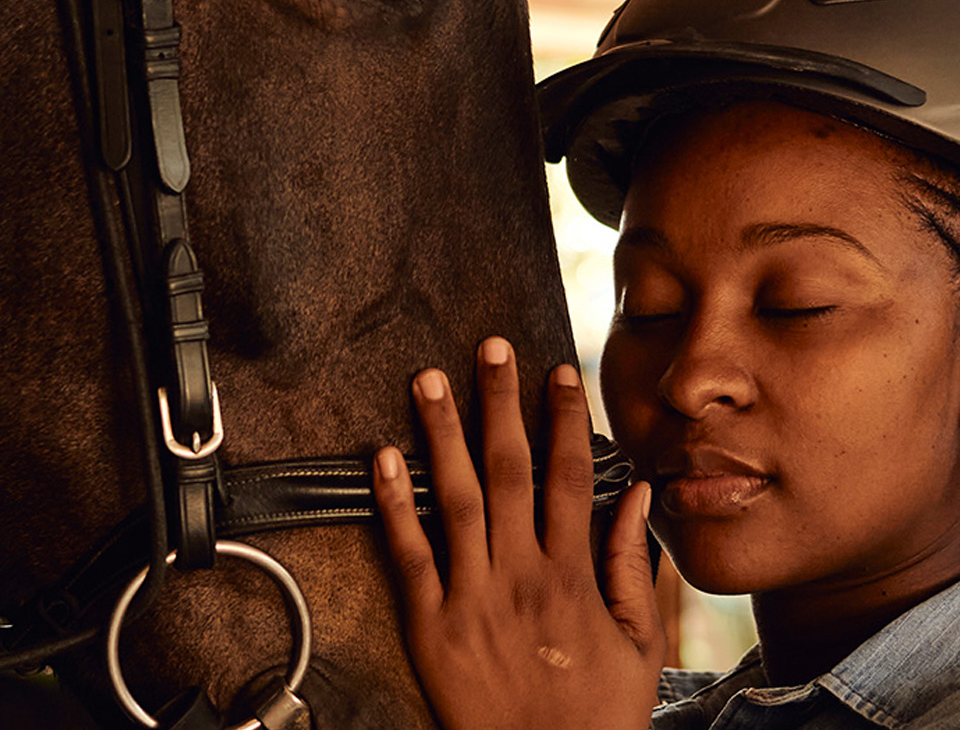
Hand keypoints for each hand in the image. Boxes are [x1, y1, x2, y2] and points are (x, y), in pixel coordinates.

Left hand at [373, 336, 663, 729]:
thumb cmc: (597, 712)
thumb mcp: (640, 642)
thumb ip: (634, 563)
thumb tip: (639, 493)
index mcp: (571, 574)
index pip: (570, 476)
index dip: (565, 418)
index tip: (560, 372)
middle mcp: (520, 574)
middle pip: (509, 469)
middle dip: (500, 401)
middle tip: (491, 348)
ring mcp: (472, 598)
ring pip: (456, 498)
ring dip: (442, 433)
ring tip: (428, 380)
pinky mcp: (430, 626)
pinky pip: (410, 556)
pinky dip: (394, 505)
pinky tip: (383, 457)